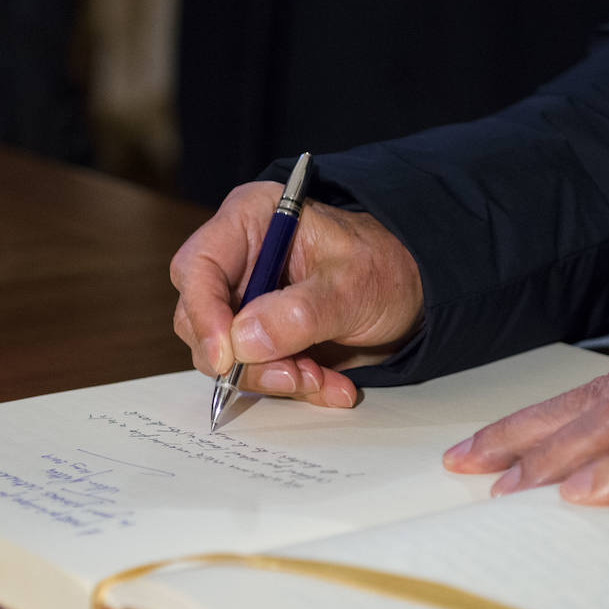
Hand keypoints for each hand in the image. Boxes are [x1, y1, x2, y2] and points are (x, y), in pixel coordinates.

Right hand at [170, 181, 423, 406]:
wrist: (411, 293)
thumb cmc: (384, 268)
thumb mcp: (352, 285)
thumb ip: (300, 312)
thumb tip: (243, 341)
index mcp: (251, 221)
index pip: (197, 265)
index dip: (203, 312)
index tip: (227, 355)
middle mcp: (239, 261)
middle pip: (200, 318)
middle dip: (245, 358)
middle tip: (293, 375)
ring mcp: (246, 303)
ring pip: (226, 355)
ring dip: (273, 377)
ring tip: (321, 377)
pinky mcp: (261, 338)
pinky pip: (256, 373)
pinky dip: (292, 386)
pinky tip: (331, 386)